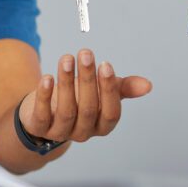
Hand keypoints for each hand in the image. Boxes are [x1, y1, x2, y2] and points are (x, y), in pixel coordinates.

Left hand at [18, 49, 151, 142]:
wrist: (44, 112)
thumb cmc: (78, 98)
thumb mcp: (100, 91)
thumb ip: (121, 88)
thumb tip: (148, 85)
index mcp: (102, 125)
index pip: (111, 112)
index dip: (109, 90)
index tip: (105, 64)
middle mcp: (83, 132)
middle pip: (89, 109)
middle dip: (87, 80)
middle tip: (85, 54)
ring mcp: (61, 132)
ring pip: (67, 110)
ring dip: (66, 82)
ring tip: (67, 59)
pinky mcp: (39, 128)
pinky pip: (43, 115)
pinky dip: (44, 96)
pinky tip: (47, 77)